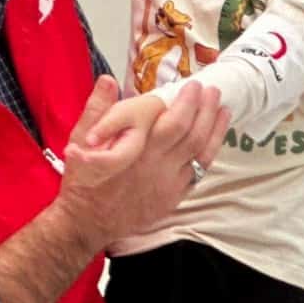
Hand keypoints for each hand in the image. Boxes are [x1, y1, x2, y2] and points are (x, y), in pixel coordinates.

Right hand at [55, 77, 230, 248]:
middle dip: (204, 108)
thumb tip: (108, 80)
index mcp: (135, 146)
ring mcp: (167, 181)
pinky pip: (198, 173)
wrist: (86, 221)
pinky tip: (214, 141)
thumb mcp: (80, 140)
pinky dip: (208, 154)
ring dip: (214, 129)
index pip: (169, 118)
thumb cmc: (83, 180)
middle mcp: (155, 162)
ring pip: (199, 152)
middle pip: (190, 132)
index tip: (192, 85)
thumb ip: (97, 109)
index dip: (184, 100)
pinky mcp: (171, 197)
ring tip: (223, 109)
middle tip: (211, 90)